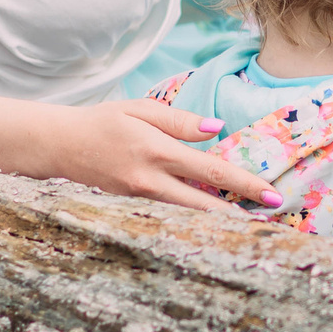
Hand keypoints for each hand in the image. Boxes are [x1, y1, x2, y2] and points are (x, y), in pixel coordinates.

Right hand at [52, 97, 282, 214]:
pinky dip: (194, 219)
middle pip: (205, 204)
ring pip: (188, 216)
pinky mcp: (131, 208)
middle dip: (242, 212)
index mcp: (157, 151)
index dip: (245, 184)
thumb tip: (217, 129)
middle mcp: (150, 181)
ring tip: (252, 222)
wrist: (58, 147)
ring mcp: (140, 199)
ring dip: (220, 219)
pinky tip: (213, 220)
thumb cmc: (101, 122)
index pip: (212, 171)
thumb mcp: (140, 109)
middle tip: (274, 214)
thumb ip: (179, 120)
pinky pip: (170, 216)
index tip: (272, 193)